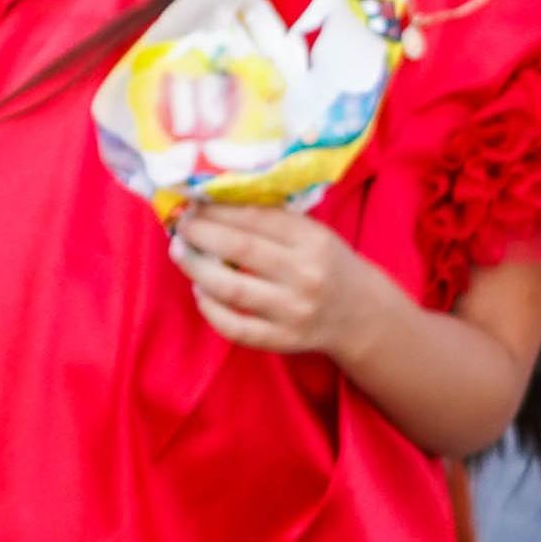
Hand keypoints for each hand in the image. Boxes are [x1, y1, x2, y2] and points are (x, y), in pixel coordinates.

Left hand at [171, 200, 398, 358]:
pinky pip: (235, 327)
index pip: (255, 217)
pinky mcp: (283, 340)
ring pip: (231, 289)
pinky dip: (210, 309)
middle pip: (240, 249)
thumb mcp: (312, 232)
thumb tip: (212, 201)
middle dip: (200, 233)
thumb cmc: (326, 262)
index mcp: (312, 240)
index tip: (192, 202)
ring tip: (180, 253)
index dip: (217, 209)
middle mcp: (305, 275)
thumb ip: (272, 218)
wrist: (360, 313)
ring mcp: (293, 311)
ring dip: (196, 268)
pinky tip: (200, 291)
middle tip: (180, 225)